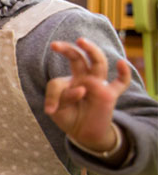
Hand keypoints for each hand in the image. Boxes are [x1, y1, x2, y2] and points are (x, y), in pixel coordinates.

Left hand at [44, 37, 131, 151]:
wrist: (83, 133)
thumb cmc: (68, 117)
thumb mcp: (56, 110)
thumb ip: (60, 98)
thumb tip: (81, 90)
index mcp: (70, 80)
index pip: (57, 82)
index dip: (52, 95)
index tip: (50, 110)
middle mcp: (84, 78)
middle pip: (79, 58)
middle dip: (68, 50)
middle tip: (55, 45)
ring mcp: (98, 84)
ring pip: (98, 62)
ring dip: (91, 51)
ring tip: (81, 41)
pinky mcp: (109, 94)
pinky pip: (121, 82)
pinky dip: (124, 73)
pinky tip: (121, 63)